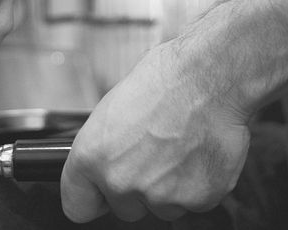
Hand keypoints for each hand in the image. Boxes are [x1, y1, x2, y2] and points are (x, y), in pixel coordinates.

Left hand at [61, 39, 250, 223]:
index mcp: (92, 156)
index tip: (100, 192)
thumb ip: (106, 146)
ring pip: (161, 206)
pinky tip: (198, 152)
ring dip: (169, 186)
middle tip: (152, 153)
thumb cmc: (165, 80)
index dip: (92, 197)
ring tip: (179, 146)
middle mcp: (121, 181)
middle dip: (136, 188)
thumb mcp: (114, 106)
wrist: (210, 79)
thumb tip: (109, 159)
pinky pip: (194, 202)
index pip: (77, 205)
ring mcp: (160, 196)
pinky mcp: (196, 200)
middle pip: (124, 207)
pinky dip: (198, 184)